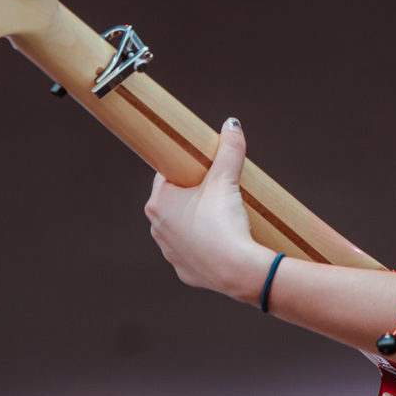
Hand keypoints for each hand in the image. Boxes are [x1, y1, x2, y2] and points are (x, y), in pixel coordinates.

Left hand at [144, 118, 273, 303]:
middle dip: (193, 193)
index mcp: (159, 203)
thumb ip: (229, 149)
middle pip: (174, 200)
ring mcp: (169, 253)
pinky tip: (220, 240)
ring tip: (221, 214)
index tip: (202, 166)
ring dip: (196, 219)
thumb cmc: (225, 223)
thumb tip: (231, 124)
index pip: (167, 174)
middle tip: (217, 187)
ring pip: (181, 227)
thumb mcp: (227, 180)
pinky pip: (192, 251)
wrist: (238, 270)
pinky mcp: (185, 271)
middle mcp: (157, 229)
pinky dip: (204, 245)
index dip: (186, 167)